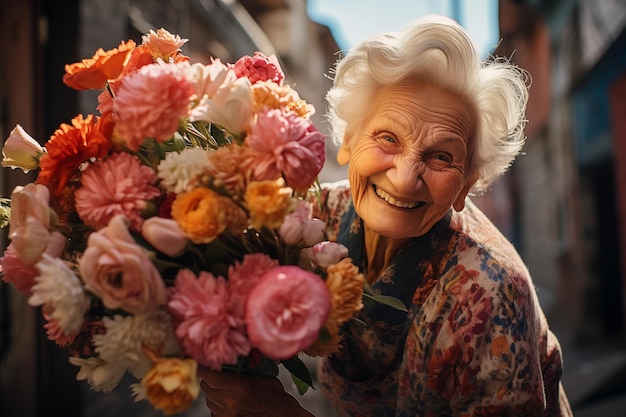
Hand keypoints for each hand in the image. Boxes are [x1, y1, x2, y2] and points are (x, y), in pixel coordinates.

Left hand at [198, 367, 314, 416]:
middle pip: (206, 387)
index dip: (203, 368)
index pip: (209, 375)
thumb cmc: (276, 398)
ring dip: (213, 393)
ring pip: (209, 401)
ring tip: (223, 389)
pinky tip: (228, 402)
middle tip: (215, 374)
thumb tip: (236, 361)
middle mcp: (229, 402)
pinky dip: (218, 406)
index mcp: (238, 387)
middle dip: (209, 379)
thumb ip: (246, 371)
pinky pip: (214, 412)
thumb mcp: (263, 377)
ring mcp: (227, 415)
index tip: (203, 363)